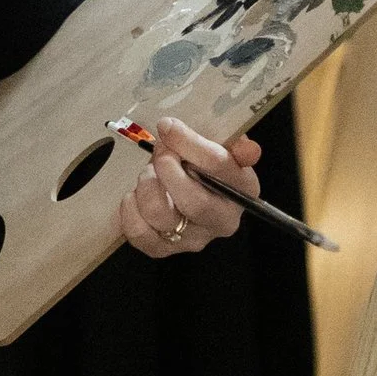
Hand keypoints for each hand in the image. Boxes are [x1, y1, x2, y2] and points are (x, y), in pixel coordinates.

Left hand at [118, 117, 257, 259]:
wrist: (183, 184)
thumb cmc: (202, 164)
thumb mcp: (219, 145)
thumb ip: (233, 143)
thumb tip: (246, 148)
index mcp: (242, 191)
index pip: (220, 167)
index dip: (190, 144)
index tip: (168, 126)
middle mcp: (222, 221)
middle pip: (194, 202)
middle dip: (168, 169)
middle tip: (160, 152)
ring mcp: (192, 239)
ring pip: (161, 215)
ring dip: (147, 186)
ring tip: (149, 173)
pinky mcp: (162, 248)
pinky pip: (138, 232)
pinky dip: (130, 209)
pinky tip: (136, 194)